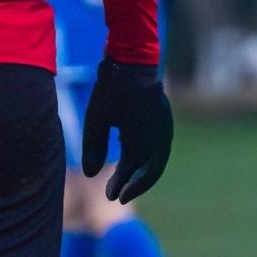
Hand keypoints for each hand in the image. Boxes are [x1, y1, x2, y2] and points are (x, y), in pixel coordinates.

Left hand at [82, 57, 173, 203]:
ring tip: (128, 181)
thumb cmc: (111, 89)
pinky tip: (133, 157)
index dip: (120, 185)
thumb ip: (93, 148)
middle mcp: (158, 138)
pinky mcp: (164, 119)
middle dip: (137, 186)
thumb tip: (91, 175)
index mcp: (142, 140)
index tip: (110, 196)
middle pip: (151, 172)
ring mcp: (164, 128)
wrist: (133, 59)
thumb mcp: (96, 119)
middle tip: (121, 197)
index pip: (130, 172)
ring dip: (145, 173)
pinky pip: (160, 147)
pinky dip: (150, 158)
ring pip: (158, 160)